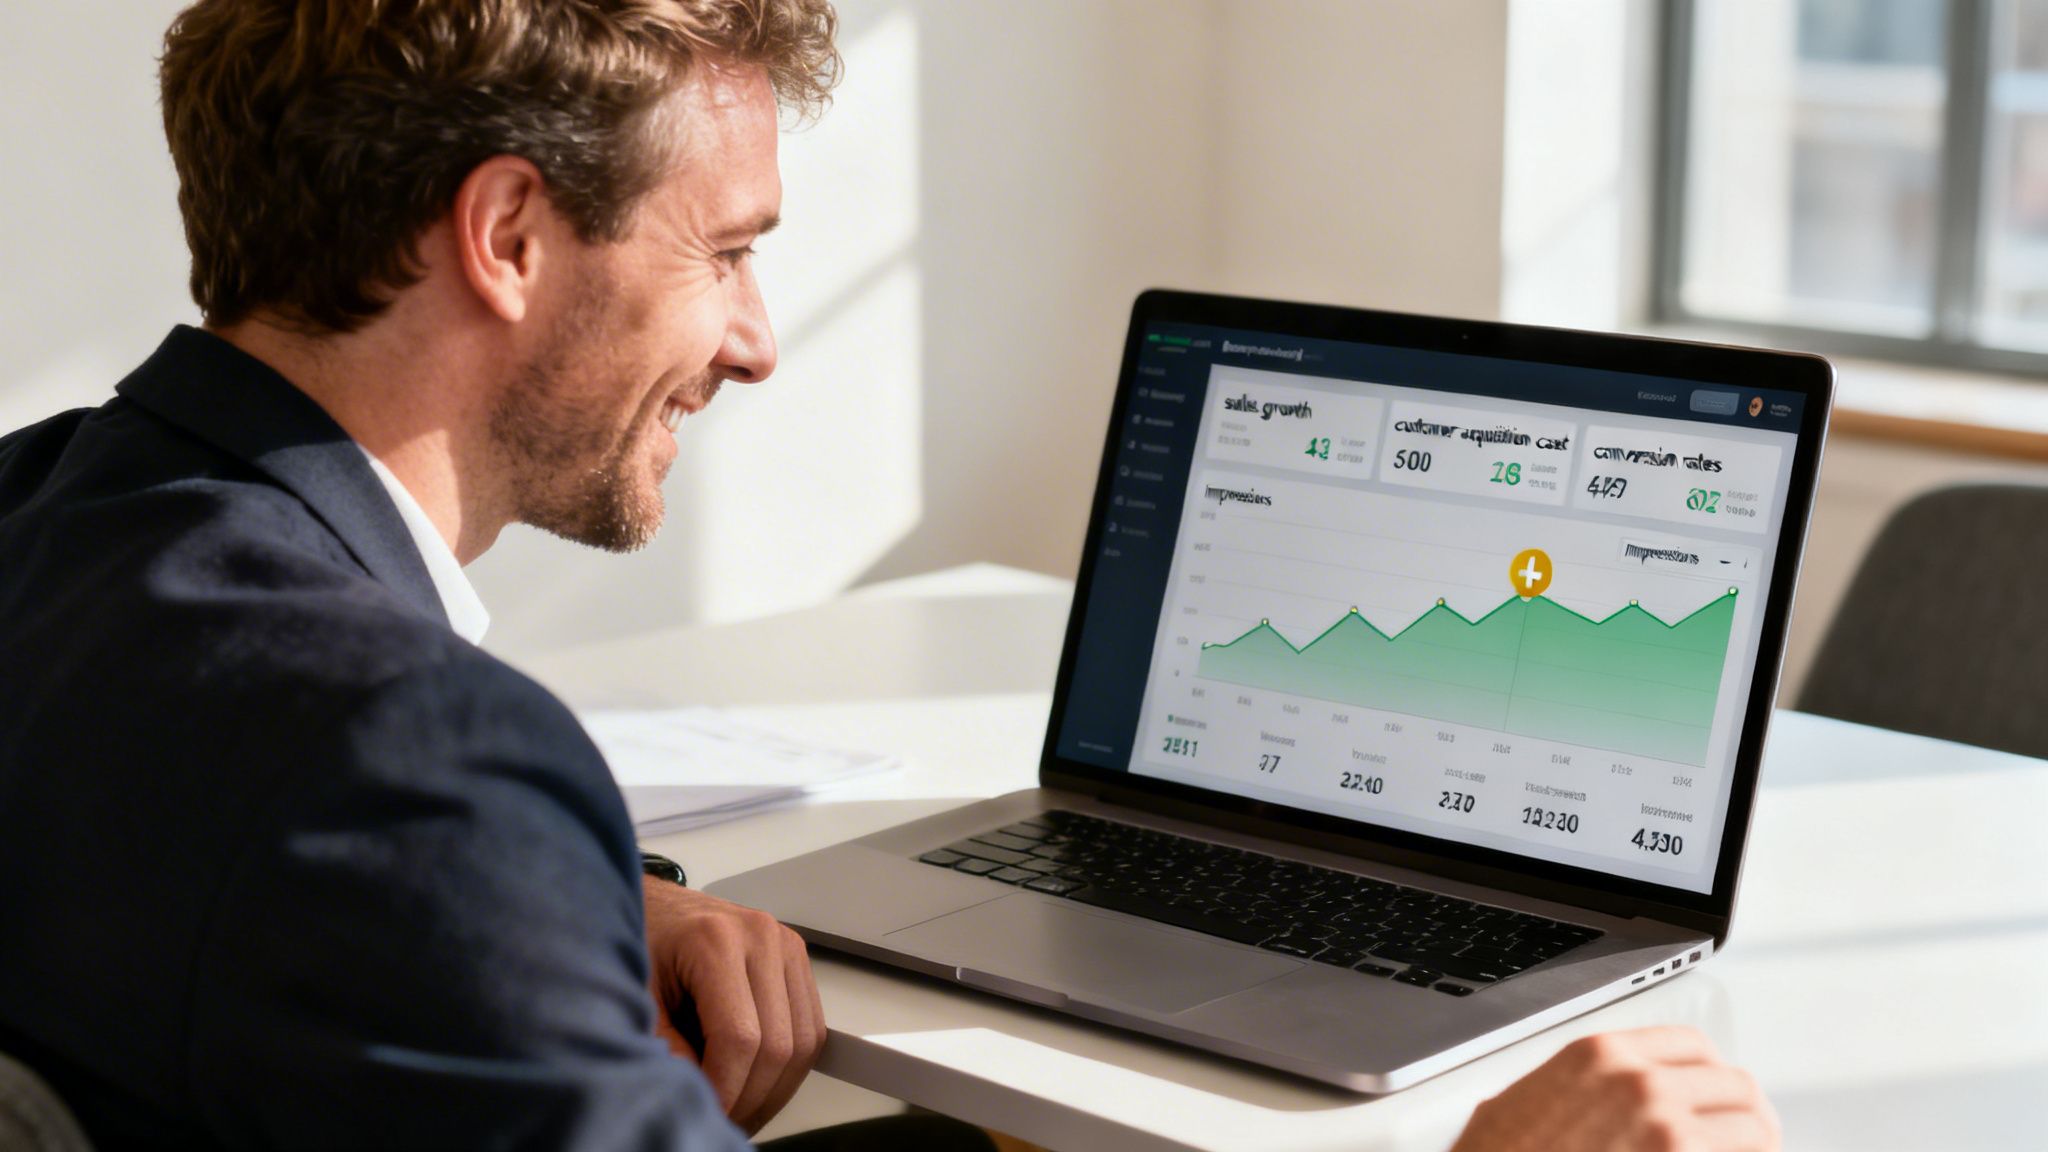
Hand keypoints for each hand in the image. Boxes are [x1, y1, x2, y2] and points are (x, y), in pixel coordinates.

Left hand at [641, 877, 825, 1133]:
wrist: (654, 908)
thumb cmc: (641, 945)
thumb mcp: (634, 999)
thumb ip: (663, 1048)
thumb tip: (699, 1096)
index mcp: (715, 940)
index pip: (740, 1038)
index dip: (727, 1089)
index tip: (707, 1114)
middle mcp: (760, 936)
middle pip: (779, 1044)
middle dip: (752, 1097)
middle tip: (723, 1120)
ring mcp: (785, 945)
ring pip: (804, 1041)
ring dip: (776, 1088)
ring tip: (740, 1106)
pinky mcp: (796, 958)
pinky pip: (811, 1027)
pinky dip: (790, 1066)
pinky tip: (757, 1081)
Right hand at [1449, 1027, 1778, 1151]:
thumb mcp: (1525, 1102)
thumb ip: (1578, 1089)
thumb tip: (1598, 1101)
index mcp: (1600, 1055)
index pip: (1692, 1045)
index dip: (1713, 1074)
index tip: (1718, 1093)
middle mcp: (1640, 1082)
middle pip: (1735, 1084)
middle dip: (1744, 1115)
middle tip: (1747, 1138)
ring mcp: (1666, 1129)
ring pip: (1753, 1128)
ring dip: (1754, 1147)